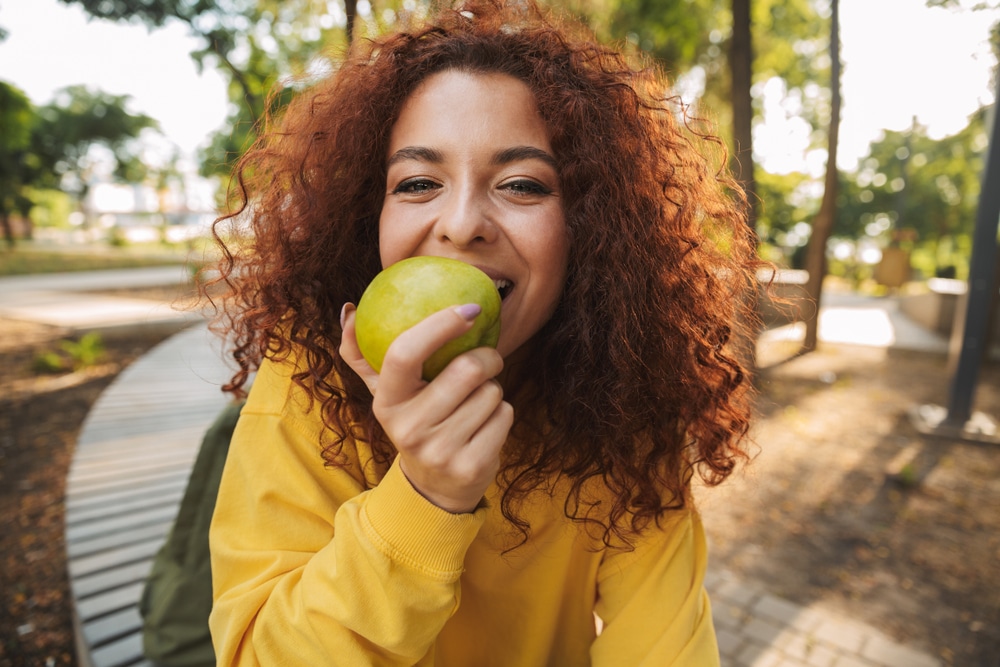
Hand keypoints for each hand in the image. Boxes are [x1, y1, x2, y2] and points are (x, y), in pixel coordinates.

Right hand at [340, 303, 512, 512]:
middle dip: (488, 357)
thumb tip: (349, 310)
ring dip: (493, 389)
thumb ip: (363, 353)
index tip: (469, 308)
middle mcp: (409, 429)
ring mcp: (440, 452)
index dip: (439, 324)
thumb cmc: (415, 421)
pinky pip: (504, 415)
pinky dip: (502, 413)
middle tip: (487, 358)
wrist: (434, 487)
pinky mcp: (471, 466)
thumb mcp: (386, 393)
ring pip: (491, 392)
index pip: (404, 353)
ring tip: (476, 401)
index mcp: (385, 402)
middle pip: (467, 369)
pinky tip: (484, 425)